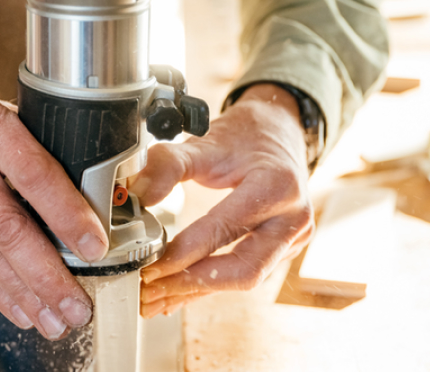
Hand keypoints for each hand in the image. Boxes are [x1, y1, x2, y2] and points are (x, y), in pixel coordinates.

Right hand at [0, 65, 108, 339]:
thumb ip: (27, 142)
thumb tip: (80, 187)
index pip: (34, 174)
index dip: (67, 214)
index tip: (94, 246)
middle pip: (8, 227)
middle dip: (47, 275)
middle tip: (77, 305)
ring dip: (24, 294)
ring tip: (55, 320)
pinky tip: (19, 308)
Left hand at [134, 83, 314, 317]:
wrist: (279, 131)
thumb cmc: (245, 137)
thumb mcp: (206, 142)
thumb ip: (169, 164)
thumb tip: (137, 191)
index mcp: (278, 187)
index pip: (225, 230)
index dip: (184, 253)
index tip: (150, 266)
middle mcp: (292, 219)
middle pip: (242, 270)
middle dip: (191, 283)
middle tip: (149, 289)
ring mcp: (291, 240)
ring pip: (243, 279)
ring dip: (195, 292)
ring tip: (153, 299)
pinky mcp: (281, 252)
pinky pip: (242, 274)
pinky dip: (207, 286)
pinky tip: (176, 297)